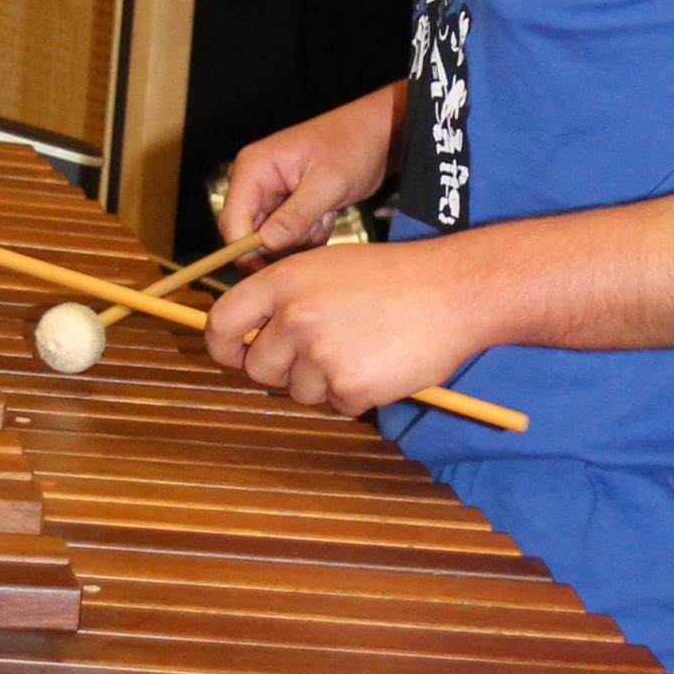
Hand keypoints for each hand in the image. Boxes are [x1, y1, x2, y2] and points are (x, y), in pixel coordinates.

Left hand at [204, 232, 490, 419]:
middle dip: (285, 369)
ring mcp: (321, 353)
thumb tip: (249, 336)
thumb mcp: (326, 267)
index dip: (221, 346)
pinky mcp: (350, 385)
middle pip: (259, 368)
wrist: (452, 291)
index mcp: (284, 282)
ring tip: (362, 347)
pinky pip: (337, 405)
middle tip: (323, 350)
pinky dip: (357, 394)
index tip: (232, 355)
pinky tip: (381, 363)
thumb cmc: (393, 277)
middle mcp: (295, 317)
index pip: (222, 322)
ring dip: (325, 381)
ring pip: (299, 392)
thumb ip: (284, 297)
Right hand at [217, 82, 403, 254]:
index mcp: (253, 168)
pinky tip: (326, 214)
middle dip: (280, 246)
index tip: (272, 274)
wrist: (376, 135)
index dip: (246, 253)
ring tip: (325, 215)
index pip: (232, 223)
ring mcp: (269, 194)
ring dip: (299, 240)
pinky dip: (307, 235)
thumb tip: (266, 244)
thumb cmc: (352, 145)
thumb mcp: (327, 184)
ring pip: (269, 240)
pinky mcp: (285, 205)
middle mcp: (254, 181)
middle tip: (313, 235)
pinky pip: (286, 236)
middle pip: (247, 235)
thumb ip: (295, 216)